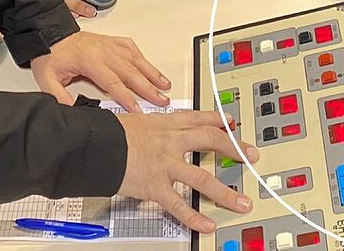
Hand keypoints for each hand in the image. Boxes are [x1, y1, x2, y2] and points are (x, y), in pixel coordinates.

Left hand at [31, 30, 170, 112]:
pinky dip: (141, 56)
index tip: (138, 109)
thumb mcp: (47, 78)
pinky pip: (130, 47)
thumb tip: (72, 110)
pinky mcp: (110, 41)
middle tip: (162, 100)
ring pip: (135, 59)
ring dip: (151, 72)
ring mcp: (109, 44)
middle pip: (130, 72)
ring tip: (165, 84)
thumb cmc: (50, 54)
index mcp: (90, 60)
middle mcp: (103, 51)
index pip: (113, 82)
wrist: (49, 32)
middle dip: (148, 88)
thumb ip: (59, 96)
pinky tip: (149, 65)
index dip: (127, 97)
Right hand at [116, 111, 257, 233]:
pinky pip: (179, 205)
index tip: (232, 123)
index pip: (199, 119)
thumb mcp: (134, 121)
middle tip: (250, 156)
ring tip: (241, 202)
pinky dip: (195, 218)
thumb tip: (155, 131)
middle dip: (235, 149)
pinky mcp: (156, 186)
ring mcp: (165, 165)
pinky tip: (207, 225)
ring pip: (203, 178)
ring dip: (225, 193)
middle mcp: (170, 142)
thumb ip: (151, 128)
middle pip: (211, 141)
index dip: (219, 121)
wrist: (93, 144)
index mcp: (165, 124)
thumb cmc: (108, 132)